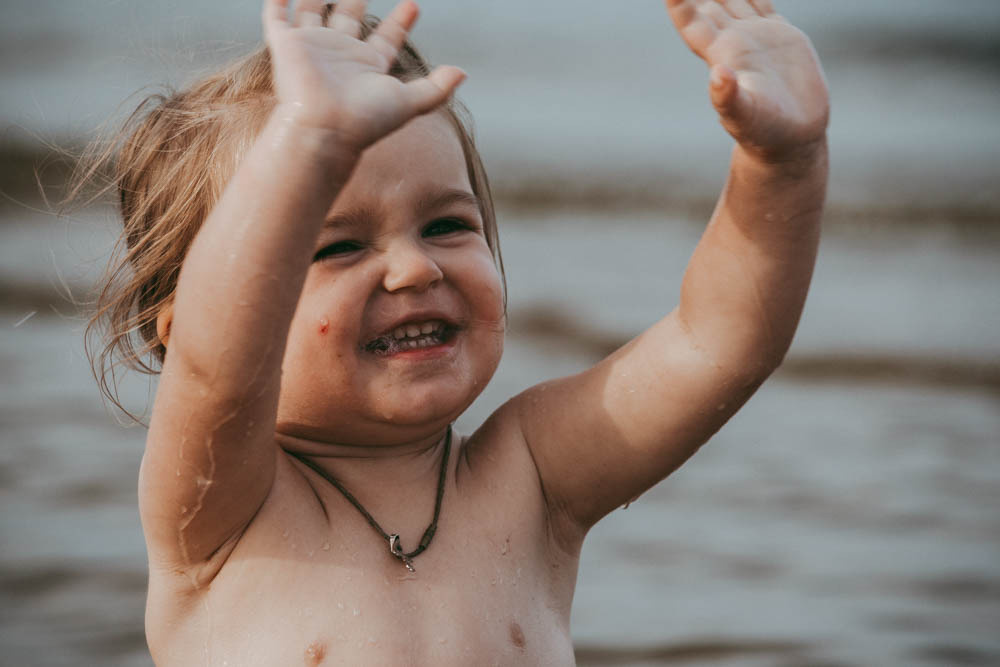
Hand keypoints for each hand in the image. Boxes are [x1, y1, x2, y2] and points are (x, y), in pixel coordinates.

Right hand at [263, 0, 465, 151]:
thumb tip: (463, 73)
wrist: (324, 130)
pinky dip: (277, 3)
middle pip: (349, 18)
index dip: (400, 22)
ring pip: (313, 11)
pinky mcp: (286, 46)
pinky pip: (277, 18)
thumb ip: (436, 89)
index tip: (413, 5)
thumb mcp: (409, 103)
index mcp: (368, 67)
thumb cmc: (366, 121)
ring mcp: (312, 49)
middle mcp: (340, 56)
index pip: (387, 38)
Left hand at [666, 0, 828, 161]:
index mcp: (720, 55)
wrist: (791, 138)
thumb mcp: (745, 117)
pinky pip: (761, 1)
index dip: (679, 0)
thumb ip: (729, 99)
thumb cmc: (764, 133)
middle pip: (707, 0)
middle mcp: (733, 41)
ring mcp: (755, 36)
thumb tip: (718, 76)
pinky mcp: (778, 36)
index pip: (691, 19)